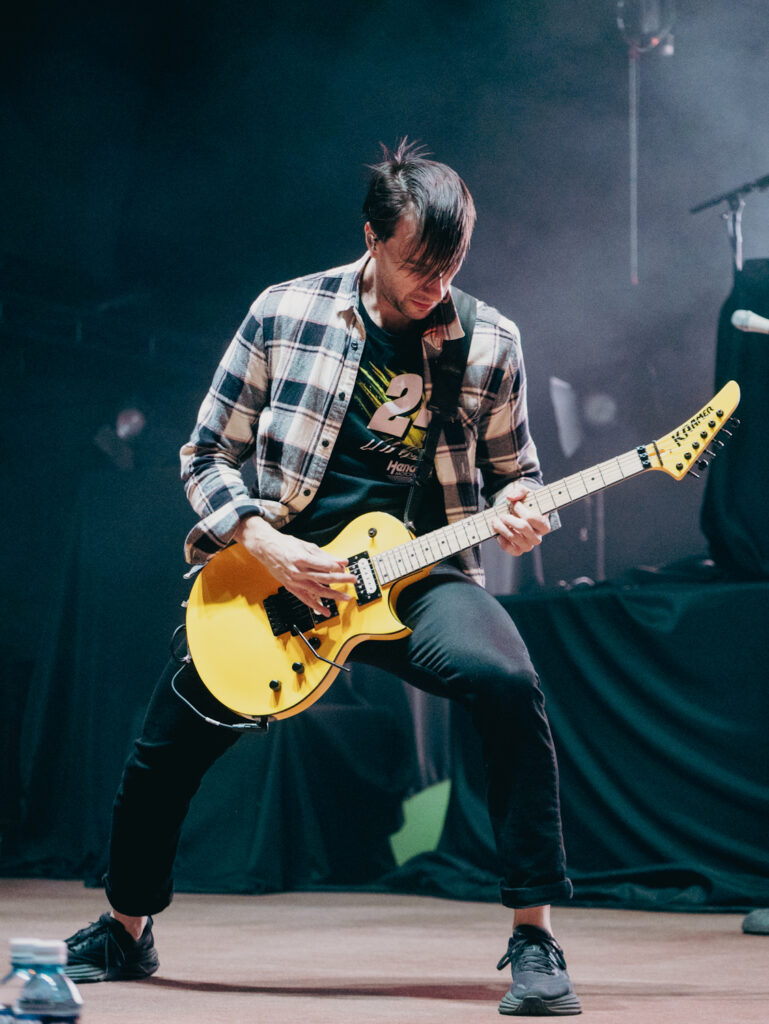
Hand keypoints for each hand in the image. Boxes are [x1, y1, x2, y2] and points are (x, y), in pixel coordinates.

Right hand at [234, 517, 354, 615]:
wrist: (266, 549)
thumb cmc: (285, 545)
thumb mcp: (306, 546)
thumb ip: (324, 555)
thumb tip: (341, 561)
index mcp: (302, 558)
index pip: (325, 566)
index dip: (338, 567)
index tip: (346, 568)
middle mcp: (298, 571)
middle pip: (324, 578)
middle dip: (341, 580)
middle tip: (353, 580)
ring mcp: (294, 581)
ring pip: (317, 590)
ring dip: (333, 595)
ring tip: (345, 597)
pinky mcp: (291, 587)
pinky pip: (305, 599)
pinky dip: (315, 606)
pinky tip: (325, 610)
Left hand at [491, 483, 549, 556]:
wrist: (519, 515)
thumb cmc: (525, 504)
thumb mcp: (525, 493)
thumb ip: (520, 491)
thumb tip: (510, 497)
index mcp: (544, 524)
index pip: (533, 518)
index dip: (521, 510)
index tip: (515, 504)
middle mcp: (537, 537)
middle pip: (523, 528)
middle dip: (509, 519)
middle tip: (501, 514)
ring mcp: (528, 545)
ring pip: (514, 538)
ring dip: (502, 528)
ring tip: (495, 520)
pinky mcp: (518, 551)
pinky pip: (509, 548)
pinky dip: (501, 540)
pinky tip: (498, 532)